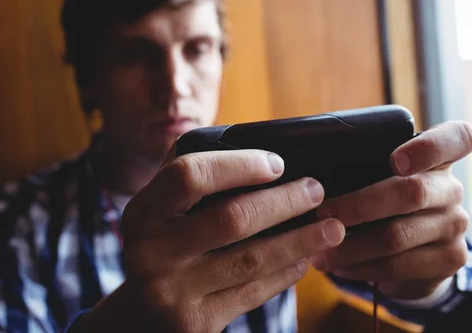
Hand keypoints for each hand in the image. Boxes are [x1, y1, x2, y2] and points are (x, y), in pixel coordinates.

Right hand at [85, 149, 344, 332]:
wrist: (139, 318)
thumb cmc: (163, 247)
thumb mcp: (160, 212)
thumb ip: (192, 182)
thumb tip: (259, 156)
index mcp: (142, 213)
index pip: (189, 176)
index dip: (238, 165)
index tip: (276, 163)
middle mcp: (150, 253)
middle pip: (231, 218)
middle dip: (284, 201)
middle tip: (316, 190)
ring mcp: (172, 292)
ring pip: (251, 260)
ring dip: (300, 240)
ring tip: (332, 227)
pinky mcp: (196, 323)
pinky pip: (253, 293)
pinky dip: (285, 273)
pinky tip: (305, 258)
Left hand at [312, 121, 471, 299]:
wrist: (419, 248)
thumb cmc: (386, 198)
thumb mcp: (381, 177)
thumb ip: (363, 167)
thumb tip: (311, 178)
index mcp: (439, 158)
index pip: (457, 138)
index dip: (428, 147)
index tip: (396, 161)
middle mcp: (452, 189)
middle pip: (411, 192)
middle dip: (358, 205)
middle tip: (321, 215)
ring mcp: (455, 225)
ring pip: (397, 236)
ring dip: (350, 246)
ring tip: (319, 251)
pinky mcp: (450, 259)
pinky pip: (399, 266)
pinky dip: (362, 268)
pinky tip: (340, 267)